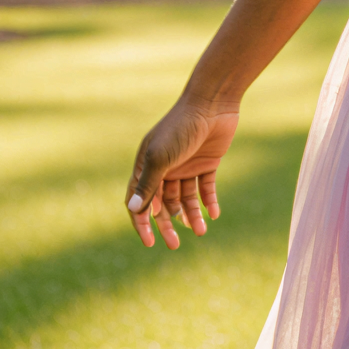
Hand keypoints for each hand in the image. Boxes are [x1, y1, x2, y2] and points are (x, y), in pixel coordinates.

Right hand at [125, 100, 238, 248]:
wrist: (212, 103)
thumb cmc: (180, 128)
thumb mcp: (161, 157)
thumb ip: (148, 184)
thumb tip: (134, 210)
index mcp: (146, 165)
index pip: (138, 200)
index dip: (142, 222)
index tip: (150, 242)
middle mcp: (165, 167)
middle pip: (162, 204)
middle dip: (167, 225)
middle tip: (175, 245)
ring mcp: (186, 165)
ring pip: (186, 198)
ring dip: (191, 215)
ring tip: (200, 231)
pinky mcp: (207, 162)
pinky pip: (205, 187)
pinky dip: (209, 201)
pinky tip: (214, 214)